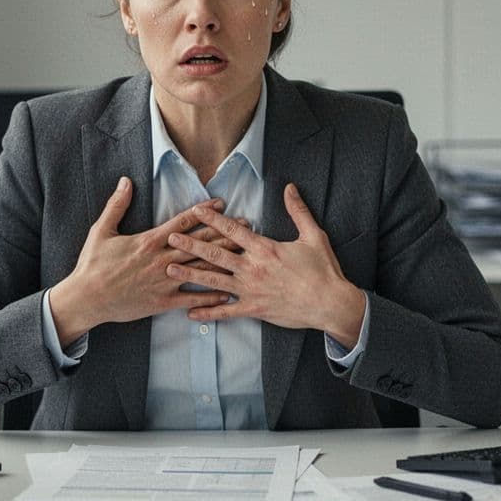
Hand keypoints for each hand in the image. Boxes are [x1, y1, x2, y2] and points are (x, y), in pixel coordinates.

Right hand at [47, 177, 242, 344]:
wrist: (87, 298)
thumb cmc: (93, 265)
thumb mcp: (101, 230)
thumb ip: (117, 205)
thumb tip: (125, 181)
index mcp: (149, 241)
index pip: (182, 223)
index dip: (203, 212)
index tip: (221, 204)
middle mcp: (162, 260)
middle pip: (199, 244)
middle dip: (224, 233)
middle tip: (246, 225)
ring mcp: (164, 281)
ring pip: (200, 268)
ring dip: (224, 260)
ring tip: (244, 253)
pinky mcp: (162, 301)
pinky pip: (191, 298)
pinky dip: (210, 296)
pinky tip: (228, 292)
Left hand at [164, 183, 366, 346]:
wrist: (330, 303)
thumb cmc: (323, 270)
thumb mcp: (313, 236)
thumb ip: (298, 211)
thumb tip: (289, 188)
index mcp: (265, 248)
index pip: (232, 231)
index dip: (212, 220)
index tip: (195, 211)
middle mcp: (252, 268)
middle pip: (215, 254)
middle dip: (191, 245)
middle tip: (170, 238)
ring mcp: (250, 290)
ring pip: (214, 281)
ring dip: (190, 275)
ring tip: (170, 269)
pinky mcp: (253, 309)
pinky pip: (225, 312)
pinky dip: (207, 312)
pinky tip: (189, 312)